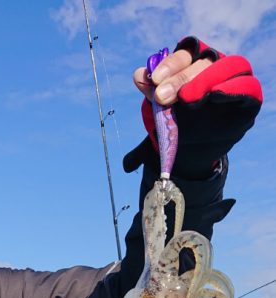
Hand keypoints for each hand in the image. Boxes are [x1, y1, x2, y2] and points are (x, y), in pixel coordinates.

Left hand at [125, 36, 262, 178]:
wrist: (192, 153)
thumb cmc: (177, 125)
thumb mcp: (161, 111)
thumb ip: (152, 94)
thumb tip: (140, 75)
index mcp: (193, 63)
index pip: (184, 54)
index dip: (170, 65)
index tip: (153, 81)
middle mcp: (215, 65)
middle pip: (203, 61)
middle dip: (181, 78)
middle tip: (162, 97)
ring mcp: (233, 79)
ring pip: (228, 66)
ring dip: (207, 80)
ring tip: (188, 100)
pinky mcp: (248, 95)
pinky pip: (248, 86)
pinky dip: (235, 88)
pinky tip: (216, 96)